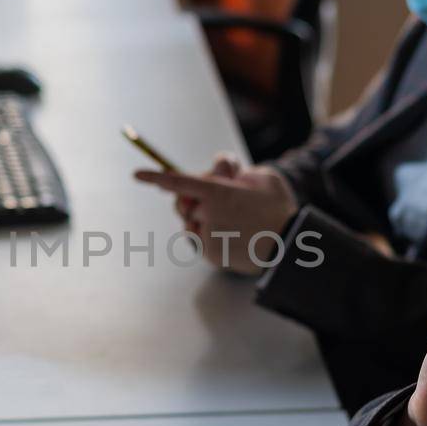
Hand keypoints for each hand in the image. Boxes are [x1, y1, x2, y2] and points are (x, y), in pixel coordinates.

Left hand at [134, 154, 297, 273]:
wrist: (290, 245)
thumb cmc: (277, 207)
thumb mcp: (262, 176)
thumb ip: (235, 171)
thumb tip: (219, 175)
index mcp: (217, 192)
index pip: (179, 182)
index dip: (155, 177)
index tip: (136, 175)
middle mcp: (207, 214)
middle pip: (184, 203)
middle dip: (193, 199)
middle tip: (218, 197)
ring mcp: (208, 236)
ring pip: (194, 223)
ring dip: (206, 218)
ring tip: (236, 221)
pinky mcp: (211, 254)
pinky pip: (203, 240)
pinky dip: (215, 236)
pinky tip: (236, 236)